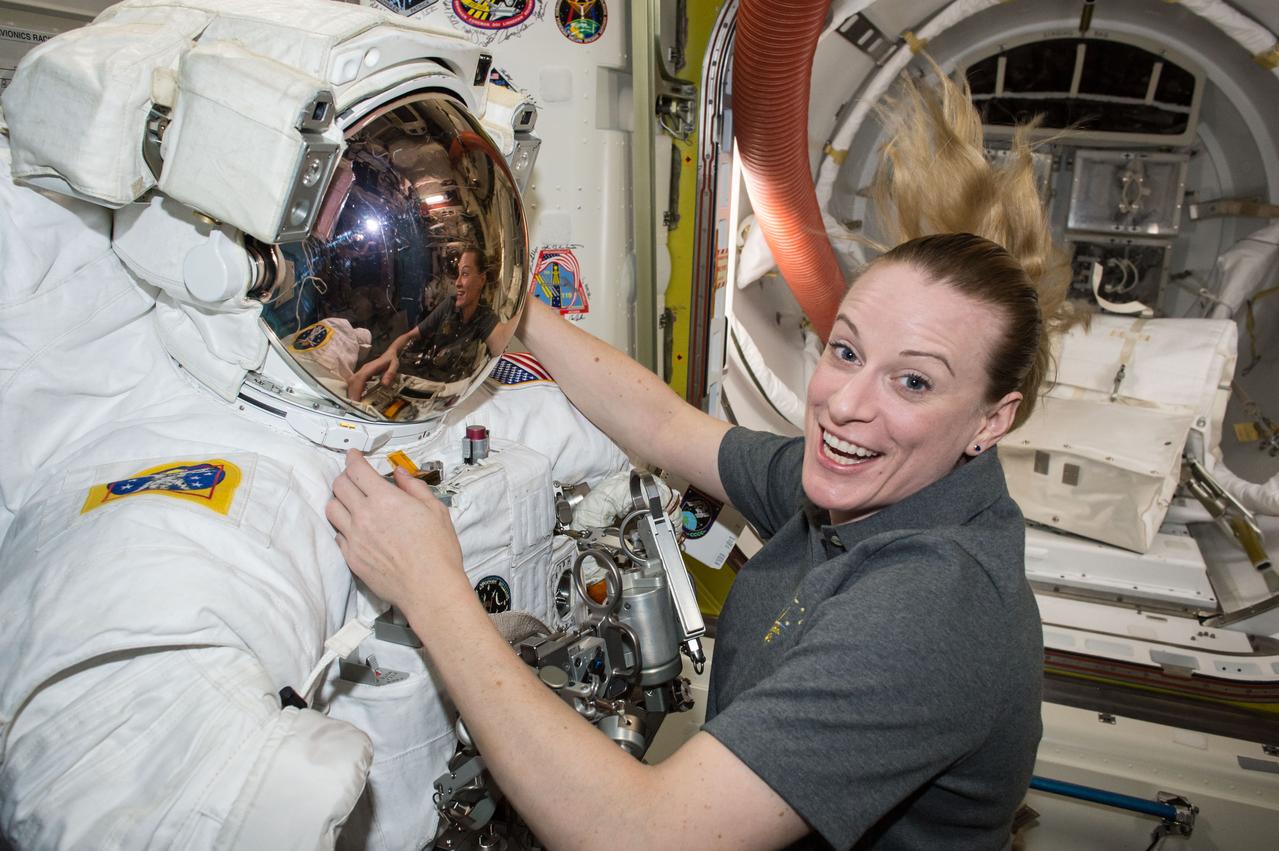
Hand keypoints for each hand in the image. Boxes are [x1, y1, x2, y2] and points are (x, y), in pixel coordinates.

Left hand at [326, 450, 462, 611]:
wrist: (429, 588)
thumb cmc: (437, 552)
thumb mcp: (435, 510)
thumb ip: (413, 487)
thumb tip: (400, 474)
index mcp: (385, 500)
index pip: (357, 470)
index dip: (353, 458)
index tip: (354, 456)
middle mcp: (364, 516)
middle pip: (339, 486)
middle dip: (346, 477)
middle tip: (355, 478)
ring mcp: (354, 538)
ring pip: (331, 509)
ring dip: (340, 500)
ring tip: (352, 502)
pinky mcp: (351, 557)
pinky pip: (337, 535)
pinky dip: (343, 526)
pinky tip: (356, 528)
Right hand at [346, 349, 400, 401]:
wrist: (389, 354)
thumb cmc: (391, 360)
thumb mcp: (394, 366)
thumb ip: (390, 374)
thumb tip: (384, 384)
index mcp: (370, 367)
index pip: (360, 378)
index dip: (356, 389)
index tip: (356, 399)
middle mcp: (364, 369)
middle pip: (353, 381)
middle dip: (352, 394)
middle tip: (354, 405)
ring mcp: (362, 371)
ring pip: (352, 382)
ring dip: (352, 393)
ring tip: (355, 403)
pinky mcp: (362, 375)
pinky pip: (354, 383)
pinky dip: (354, 391)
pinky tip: (357, 398)